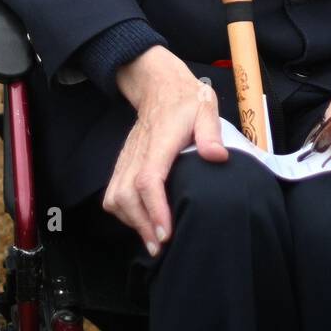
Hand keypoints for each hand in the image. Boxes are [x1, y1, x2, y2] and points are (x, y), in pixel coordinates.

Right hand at [105, 47, 227, 254]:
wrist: (159, 84)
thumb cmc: (186, 99)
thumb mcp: (206, 107)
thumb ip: (210, 132)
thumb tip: (217, 157)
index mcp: (160, 139)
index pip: (149, 178)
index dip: (155, 208)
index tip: (165, 233)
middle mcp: (139, 151)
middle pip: (126, 194)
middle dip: (141, 225)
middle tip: (160, 246)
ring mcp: (128, 157)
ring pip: (115, 196)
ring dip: (131, 222)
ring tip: (152, 239)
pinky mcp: (123, 162)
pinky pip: (113, 193)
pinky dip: (124, 212)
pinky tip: (141, 221)